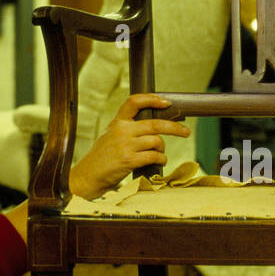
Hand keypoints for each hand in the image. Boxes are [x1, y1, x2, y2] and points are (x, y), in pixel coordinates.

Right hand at [69, 93, 189, 198]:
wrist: (88, 176)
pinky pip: (154, 156)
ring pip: (156, 141)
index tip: (167, 102)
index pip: (134, 102)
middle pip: (155, 124)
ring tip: (160, 154)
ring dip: (163, 149)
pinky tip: (159, 162)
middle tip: (186, 132)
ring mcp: (125, 145)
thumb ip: (127, 130)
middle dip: (175, 127)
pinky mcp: (129, 160)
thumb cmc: (101, 158)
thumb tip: (154, 129)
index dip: (152, 99)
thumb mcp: (110, 136)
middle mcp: (121, 131)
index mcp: (117, 122)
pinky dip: (161, 159)